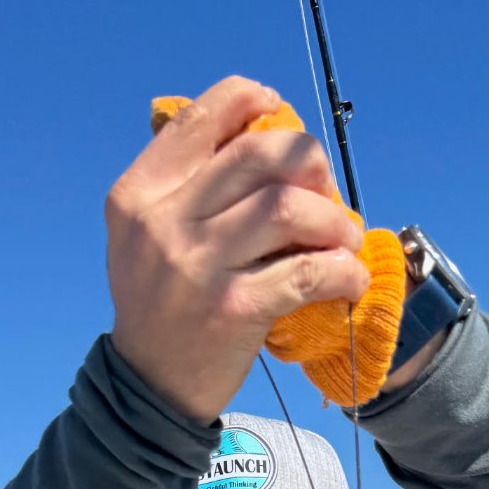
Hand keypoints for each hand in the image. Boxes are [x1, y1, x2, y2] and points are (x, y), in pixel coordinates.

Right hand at [105, 76, 369, 424]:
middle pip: (258, 154)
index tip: (279, 113)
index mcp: (139, 195)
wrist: (150, 388)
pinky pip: (307, 270)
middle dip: (310, 163)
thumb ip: (187, 186)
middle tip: (326, 193)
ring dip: (332, 219)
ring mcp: (198, 266)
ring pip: (288, 206)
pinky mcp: (234, 308)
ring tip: (344, 240)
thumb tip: (263, 134)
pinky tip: (349, 279)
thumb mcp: (147, 236)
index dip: (251, 100)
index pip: (202, 118)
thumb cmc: (161, 305)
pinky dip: (342, 270)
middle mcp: (163, 222)